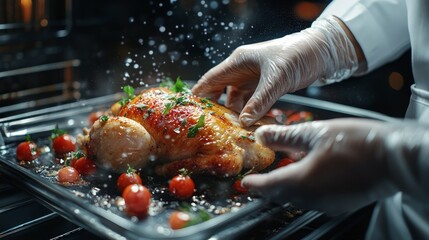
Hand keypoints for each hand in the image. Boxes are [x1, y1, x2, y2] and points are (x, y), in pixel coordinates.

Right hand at [192, 16, 357, 126]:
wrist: (321, 52)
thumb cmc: (296, 55)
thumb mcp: (276, 79)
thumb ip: (259, 101)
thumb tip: (244, 122)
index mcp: (238, 62)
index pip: (211, 80)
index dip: (200, 95)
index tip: (192, 113)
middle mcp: (242, 70)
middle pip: (221, 92)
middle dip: (218, 110)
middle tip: (214, 128)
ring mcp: (253, 79)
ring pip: (237, 100)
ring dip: (238, 115)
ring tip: (236, 131)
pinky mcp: (265, 86)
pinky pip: (252, 103)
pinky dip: (252, 114)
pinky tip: (254, 124)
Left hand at [242, 119, 428, 214]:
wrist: (394, 157)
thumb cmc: (358, 143)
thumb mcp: (315, 133)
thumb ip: (284, 136)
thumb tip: (263, 135)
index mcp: (302, 181)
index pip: (268, 186)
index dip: (254, 184)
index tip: (245, 182)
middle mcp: (312, 198)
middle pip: (280, 195)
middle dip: (267, 188)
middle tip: (259, 179)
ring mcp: (327, 204)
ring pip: (296, 199)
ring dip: (285, 188)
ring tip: (280, 175)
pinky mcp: (340, 204)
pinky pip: (313, 200)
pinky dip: (303, 190)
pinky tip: (306, 176)